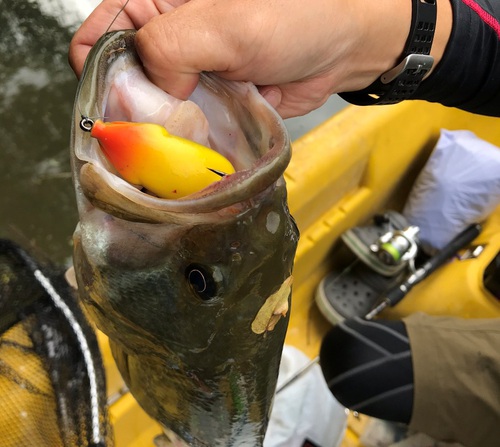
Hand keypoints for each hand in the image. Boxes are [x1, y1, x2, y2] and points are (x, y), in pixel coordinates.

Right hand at [69, 0, 450, 118]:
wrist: (343, 45)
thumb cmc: (294, 14)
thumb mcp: (223, 23)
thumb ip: (169, 50)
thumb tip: (148, 93)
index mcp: (154, 1)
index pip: (98, 40)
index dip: (99, 76)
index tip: (117, 110)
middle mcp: (167, 36)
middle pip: (123, 82)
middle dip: (131, 112)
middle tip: (148, 138)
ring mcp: (188, 72)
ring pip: (154, 109)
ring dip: (162, 132)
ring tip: (174, 146)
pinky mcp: (209, 98)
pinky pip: (186, 124)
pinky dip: (187, 139)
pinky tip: (195, 148)